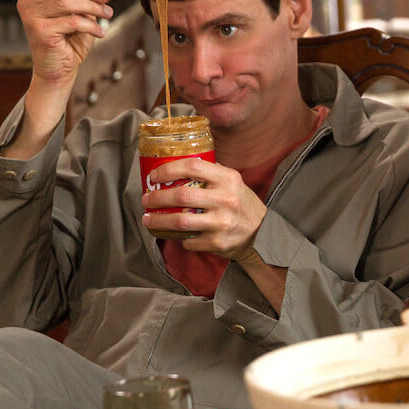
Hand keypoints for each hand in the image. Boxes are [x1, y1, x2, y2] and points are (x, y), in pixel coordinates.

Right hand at [17, 0, 113, 86]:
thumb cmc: (70, 41)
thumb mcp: (79, 13)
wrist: (59, 69)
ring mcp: (31, 15)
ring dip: (91, 6)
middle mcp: (30, 1)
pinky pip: (70, 21)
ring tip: (107, 14)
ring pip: (65, 1)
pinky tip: (99, 32)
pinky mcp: (38, 31)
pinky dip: (90, 25)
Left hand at [141, 157, 268, 262]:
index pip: (193, 166)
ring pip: (180, 221)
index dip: (169, 169)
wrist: (262, 231)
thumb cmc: (241, 203)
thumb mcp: (233, 182)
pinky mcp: (217, 242)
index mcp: (228, 179)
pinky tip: (176, 235)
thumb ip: (210, 174)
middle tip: (146, 199)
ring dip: (159, 220)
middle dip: (157, 197)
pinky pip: (188, 241)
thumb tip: (174, 167)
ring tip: (148, 218)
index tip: (155, 176)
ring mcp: (222, 222)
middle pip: (182, 195)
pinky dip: (179, 239)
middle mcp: (226, 199)